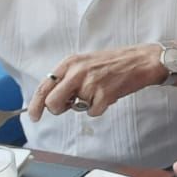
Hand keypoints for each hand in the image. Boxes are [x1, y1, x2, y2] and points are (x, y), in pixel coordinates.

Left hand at [28, 44, 164, 122]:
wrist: (142, 60)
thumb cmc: (115, 62)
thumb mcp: (86, 62)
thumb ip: (68, 77)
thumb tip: (54, 98)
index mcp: (70, 63)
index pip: (44, 87)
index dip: (36, 105)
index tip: (34, 116)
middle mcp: (77, 72)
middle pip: (52, 102)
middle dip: (58, 109)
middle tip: (69, 106)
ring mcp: (90, 83)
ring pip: (76, 108)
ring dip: (87, 104)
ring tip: (100, 91)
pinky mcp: (104, 93)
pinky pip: (93, 112)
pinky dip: (100, 108)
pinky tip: (109, 94)